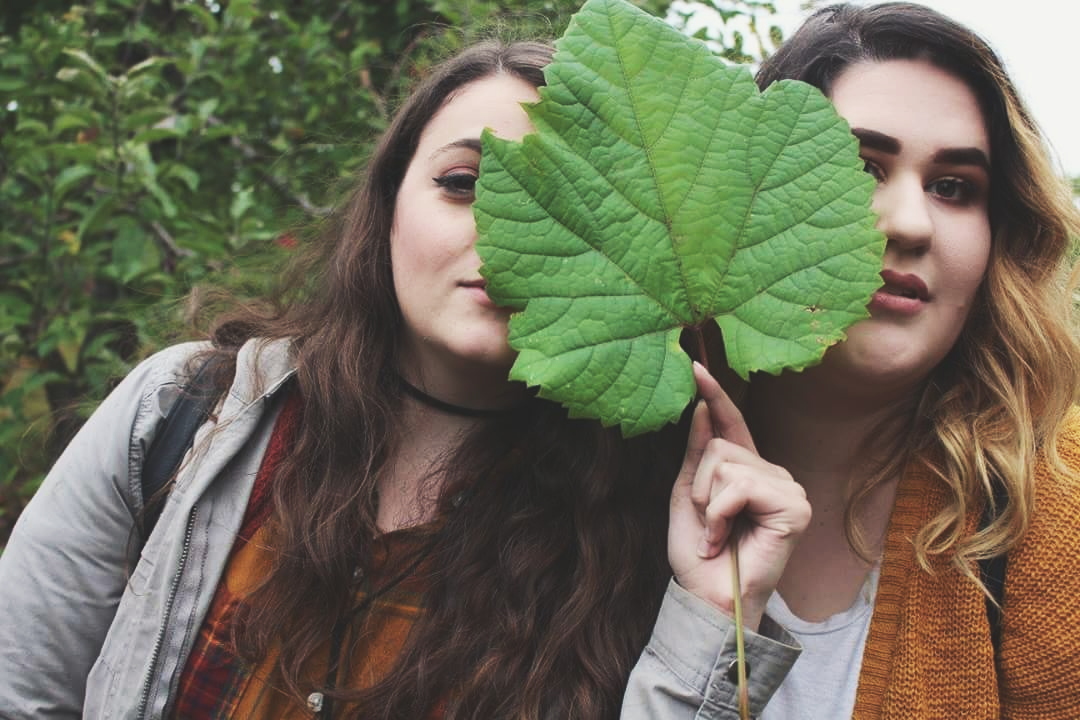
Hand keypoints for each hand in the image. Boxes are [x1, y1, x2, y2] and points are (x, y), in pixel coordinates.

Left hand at [668, 362, 810, 629]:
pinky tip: (725, 538)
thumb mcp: (688, 494)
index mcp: (747, 470)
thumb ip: (697, 452)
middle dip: (700, 486)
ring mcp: (788, 489)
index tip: (696, 365)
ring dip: (708, 504)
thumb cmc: (698, 553)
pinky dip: (720, 514)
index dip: (717, 394)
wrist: (707, 595)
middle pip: (721, 446)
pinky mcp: (795, 507)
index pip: (733, 423)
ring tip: (717, 533)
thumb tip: (704, 408)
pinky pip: (740, 486)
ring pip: (727, 464)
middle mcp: (772, 474)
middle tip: (708, 523)